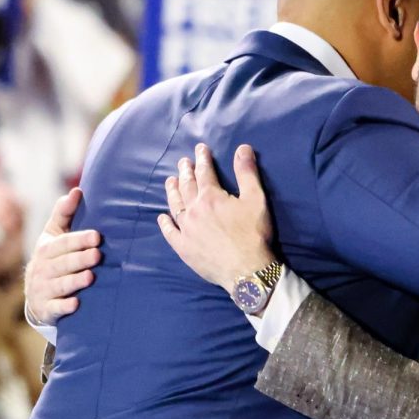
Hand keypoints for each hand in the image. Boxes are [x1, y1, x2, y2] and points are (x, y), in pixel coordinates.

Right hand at [24, 188, 102, 324]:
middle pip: (62, 263)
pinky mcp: (47, 309)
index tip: (97, 236)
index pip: (63, 243)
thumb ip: (64, 214)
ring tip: (91, 276)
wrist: (37, 295)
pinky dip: (64, 306)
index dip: (79, 240)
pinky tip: (76, 304)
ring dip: (74, 280)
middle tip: (98, 254)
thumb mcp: (53, 235)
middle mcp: (42, 269)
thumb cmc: (52, 258)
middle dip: (79, 259)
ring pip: (60, 285)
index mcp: (46, 249)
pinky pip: (55, 308)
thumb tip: (77, 190)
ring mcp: (43, 289)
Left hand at [158, 144, 275, 292]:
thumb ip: (247, 173)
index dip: (202, 159)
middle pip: (187, 187)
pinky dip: (165, 224)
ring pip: (175, 206)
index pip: (205, 173)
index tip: (199, 148)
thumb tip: (242, 147)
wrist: (247, 271)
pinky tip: (162, 217)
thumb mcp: (256, 200)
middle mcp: (194, 210)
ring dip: (172, 192)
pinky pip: (170, 233)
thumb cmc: (254, 235)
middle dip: (185, 172)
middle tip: (182, 163)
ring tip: (170, 181)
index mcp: (211, 197)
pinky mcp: (184, 248)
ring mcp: (186, 230)